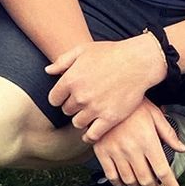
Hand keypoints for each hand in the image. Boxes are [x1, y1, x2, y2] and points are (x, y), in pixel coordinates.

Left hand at [47, 33, 166, 140]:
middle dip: (72, 106)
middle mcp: (80, 96)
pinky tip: (92, 131)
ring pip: (78, 123)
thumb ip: (62, 61)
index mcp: (70, 80)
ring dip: (81, 119)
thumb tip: (48, 71)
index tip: (67, 96)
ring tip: (89, 113)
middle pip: (66, 111)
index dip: (60, 98)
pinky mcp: (110, 118)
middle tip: (82, 102)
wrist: (137, 62)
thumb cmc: (109, 53)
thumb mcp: (82, 50)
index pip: (54, 99)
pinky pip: (93, 135)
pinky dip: (90, 135)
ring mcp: (95, 108)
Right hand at [91, 101, 184, 185]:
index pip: (163, 171)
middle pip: (146, 181)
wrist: (106, 93)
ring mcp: (115, 151)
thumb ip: (169, 134)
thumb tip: (182, 148)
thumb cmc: (132, 103)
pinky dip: (119, 183)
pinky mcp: (102, 151)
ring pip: (129, 181)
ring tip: (142, 183)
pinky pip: (111, 176)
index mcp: (147, 140)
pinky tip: (124, 179)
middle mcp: (132, 149)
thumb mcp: (154, 114)